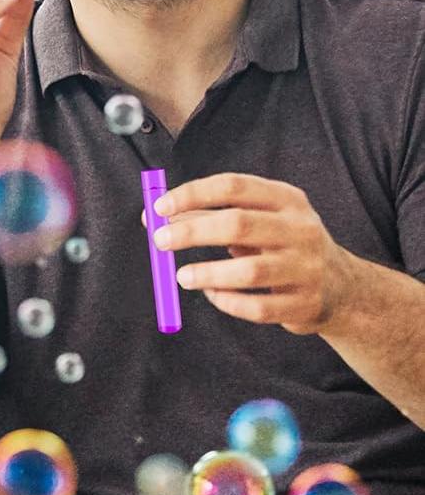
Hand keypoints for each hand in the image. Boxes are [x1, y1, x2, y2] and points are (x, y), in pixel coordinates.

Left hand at [152, 172, 354, 333]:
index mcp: (287, 200)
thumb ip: (206, 217)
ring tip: (182, 277)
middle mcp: (300, 229)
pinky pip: (257, 307)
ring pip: (250, 271)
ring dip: (207, 274)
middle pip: (239, 224)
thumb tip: (153, 217)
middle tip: (159, 242)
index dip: (194, 194)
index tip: (159, 208)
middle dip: (193, 232)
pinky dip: (227, 302)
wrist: (340, 288)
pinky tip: (213, 295)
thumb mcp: (255, 223)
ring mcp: (306, 268)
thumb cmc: (280, 247)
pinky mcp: (304, 304)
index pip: (235, 187)